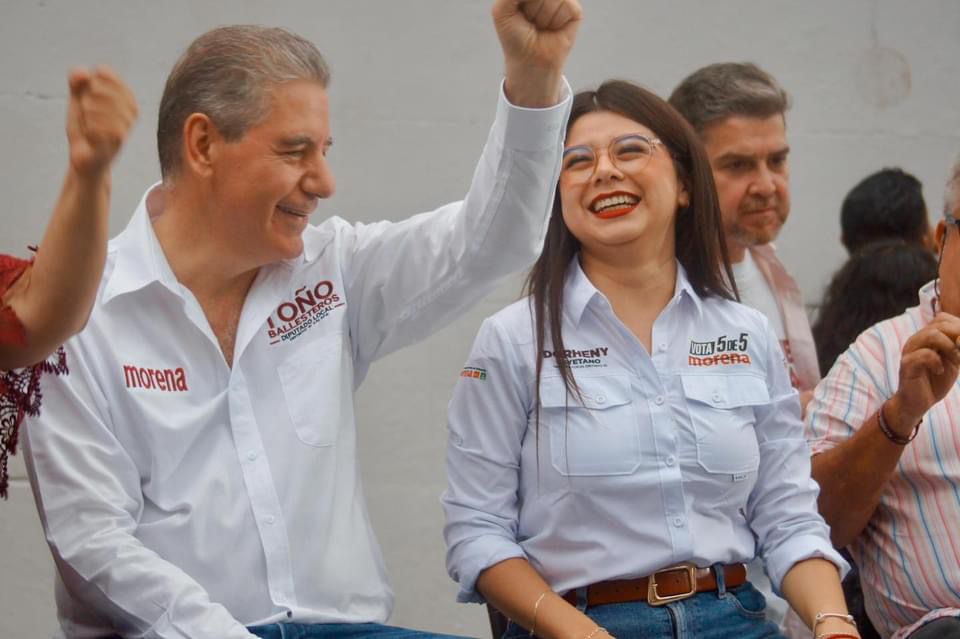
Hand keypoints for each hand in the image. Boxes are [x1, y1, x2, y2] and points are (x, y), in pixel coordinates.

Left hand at [66, 66, 137, 177]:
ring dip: (85, 116)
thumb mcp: (77, 101)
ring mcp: (127, 124)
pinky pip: (96, 126)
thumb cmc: (84, 128)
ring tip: (89, 125)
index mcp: (125, 96)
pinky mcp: (119, 140)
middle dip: (84, 100)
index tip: (87, 95)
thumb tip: (84, 73)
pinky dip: (87, 129)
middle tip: (86, 114)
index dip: (87, 82)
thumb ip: (77, 82)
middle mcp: (132, 109)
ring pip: (96, 107)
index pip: (104, 73)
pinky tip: (90, 136)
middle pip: (98, 88)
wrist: (85, 159)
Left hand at [492, 0, 581, 106]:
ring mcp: (561, 0)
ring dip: (542, 16)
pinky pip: (566, 5)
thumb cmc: (514, 37)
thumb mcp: (502, 10)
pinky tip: (552, 29)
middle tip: (529, 20)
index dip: (525, 1)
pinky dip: (556, 20)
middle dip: (531, 6)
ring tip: (540, 26)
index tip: (519, 11)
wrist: (529, 61)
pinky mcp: (574, 11)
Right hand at [888, 312, 959, 433]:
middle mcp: (917, 339)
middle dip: (959, 336)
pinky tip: (940, 371)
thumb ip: (958, 347)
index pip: (943, 319)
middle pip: (940, 324)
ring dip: (951, 347)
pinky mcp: (907, 364)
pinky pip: (924, 355)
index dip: (958, 327)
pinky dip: (937, 362)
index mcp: (926, 337)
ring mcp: (910, 350)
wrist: (917, 403)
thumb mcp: (953, 361)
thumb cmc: (935, 381)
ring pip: (932, 335)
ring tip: (956, 361)